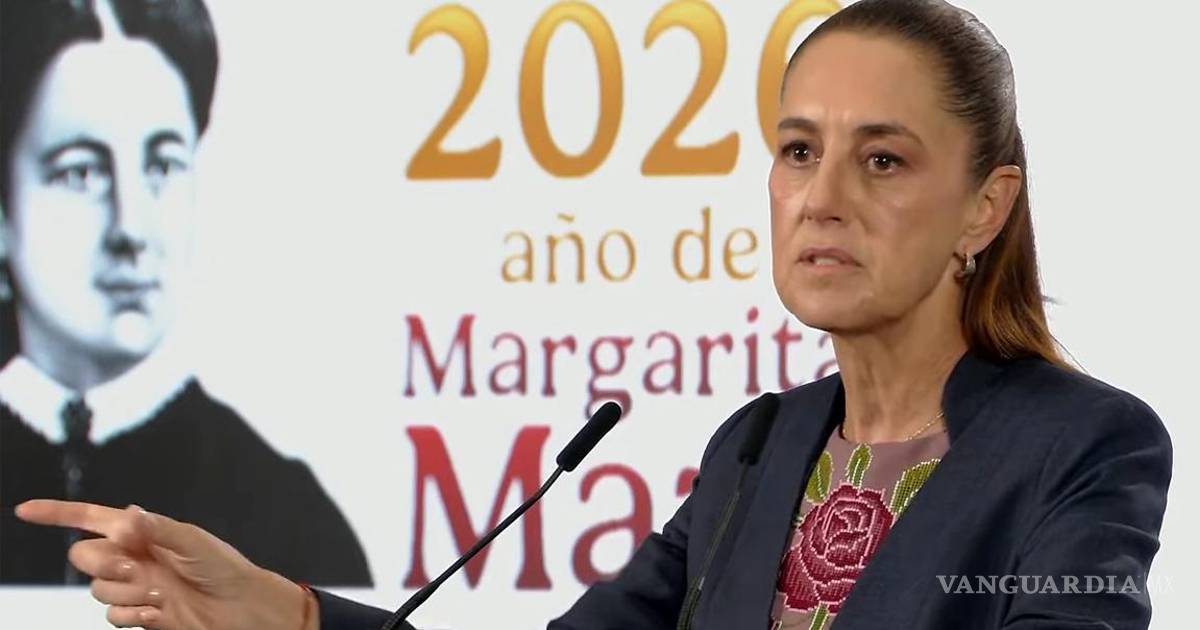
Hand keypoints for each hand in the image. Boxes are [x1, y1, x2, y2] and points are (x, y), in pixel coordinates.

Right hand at [15, 500, 314, 629]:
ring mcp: (134, 586)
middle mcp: (132, 557)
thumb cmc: (224, 567)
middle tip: (135, 567)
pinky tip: (159, 612)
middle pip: (85, 556)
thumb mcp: (193, 541)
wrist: (241, 607)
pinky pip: (112, 614)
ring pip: (97, 588)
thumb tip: (124, 517)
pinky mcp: (138, 613)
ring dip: (125, 591)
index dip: (57, 514)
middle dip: (102, 562)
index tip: (25, 510)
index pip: (91, 518)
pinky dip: (131, 614)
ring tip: (161, 594)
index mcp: (143, 531)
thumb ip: (157, 529)